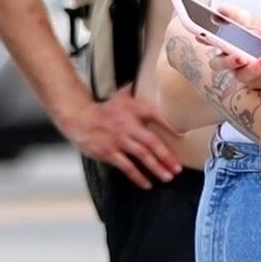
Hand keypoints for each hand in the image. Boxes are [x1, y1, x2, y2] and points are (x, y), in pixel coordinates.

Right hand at [64, 85, 184, 188]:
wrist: (79, 119)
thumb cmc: (104, 110)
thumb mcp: (120, 97)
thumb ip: (135, 91)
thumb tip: (145, 77)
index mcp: (132, 110)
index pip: (154, 115)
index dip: (169, 125)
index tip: (182, 135)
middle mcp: (127, 125)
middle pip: (151, 142)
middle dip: (166, 156)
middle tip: (178, 168)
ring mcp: (118, 140)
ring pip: (141, 156)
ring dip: (156, 168)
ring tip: (167, 177)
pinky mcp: (109, 152)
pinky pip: (126, 167)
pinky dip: (138, 177)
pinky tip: (147, 184)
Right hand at [205, 3, 260, 91]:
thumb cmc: (259, 34)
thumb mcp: (248, 19)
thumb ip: (233, 14)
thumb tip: (218, 9)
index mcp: (227, 53)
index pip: (213, 51)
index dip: (208, 46)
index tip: (204, 38)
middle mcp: (238, 67)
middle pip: (228, 68)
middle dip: (232, 62)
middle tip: (239, 55)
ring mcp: (255, 76)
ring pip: (251, 76)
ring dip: (258, 68)